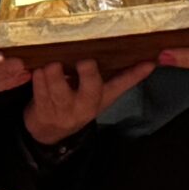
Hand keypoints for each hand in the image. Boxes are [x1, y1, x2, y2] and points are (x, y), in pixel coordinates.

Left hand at [24, 55, 149, 143]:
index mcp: (101, 98)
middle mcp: (85, 105)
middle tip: (84, 60)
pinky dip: (39, 76)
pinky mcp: (43, 109)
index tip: (148, 62)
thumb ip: (122, 78)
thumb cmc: (78, 103)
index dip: (135, 74)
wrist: (49, 131)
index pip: (122, 84)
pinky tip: (39, 66)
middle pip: (91, 89)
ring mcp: (64, 109)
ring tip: (53, 58)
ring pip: (60, 87)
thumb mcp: (101, 95)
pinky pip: (40, 89)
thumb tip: (149, 61)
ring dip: (55, 70)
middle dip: (88, 73)